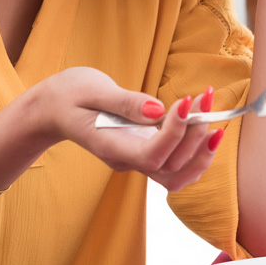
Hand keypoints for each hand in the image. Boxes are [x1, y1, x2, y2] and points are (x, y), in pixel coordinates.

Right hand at [34, 67, 222, 192]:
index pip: (152, 154)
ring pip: (177, 174)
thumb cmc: (68, 95)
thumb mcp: (92, 90)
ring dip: (202, 149)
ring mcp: (134, 160)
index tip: (186, 100)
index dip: (176, 132)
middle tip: (206, 97)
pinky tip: (203, 125)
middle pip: (171, 168)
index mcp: (110, 146)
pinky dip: (195, 150)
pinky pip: (175, 165)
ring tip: (213, 112)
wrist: (53, 109)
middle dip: (196, 136)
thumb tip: (159, 110)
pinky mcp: (142, 152)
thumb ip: (125, 102)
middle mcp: (126, 160)